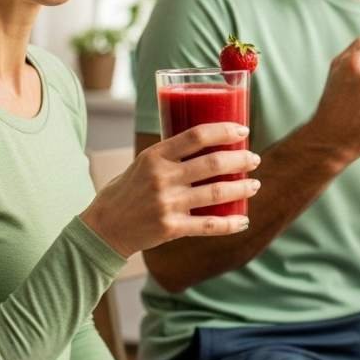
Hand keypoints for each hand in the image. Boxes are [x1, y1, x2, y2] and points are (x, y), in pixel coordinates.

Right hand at [80, 123, 261, 256]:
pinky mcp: (171, 228)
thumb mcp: (141, 164)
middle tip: (254, 159)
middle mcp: (162, 177)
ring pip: (216, 193)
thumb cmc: (126, 191)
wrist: (104, 228)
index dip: (224, 130)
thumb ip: (169, 156)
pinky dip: (230, 224)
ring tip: (254, 185)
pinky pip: (208, 225)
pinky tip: (243, 220)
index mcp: (155, 156)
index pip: (196, 135)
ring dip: (241, 188)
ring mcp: (168, 203)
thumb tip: (207, 144)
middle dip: (240, 159)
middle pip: (213, 163)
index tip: (242, 130)